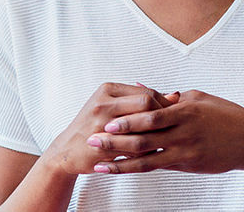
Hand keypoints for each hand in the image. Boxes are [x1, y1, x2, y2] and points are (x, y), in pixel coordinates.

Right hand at [40, 83, 177, 175]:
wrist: (67, 150)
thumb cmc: (94, 127)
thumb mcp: (114, 106)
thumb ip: (140, 100)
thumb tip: (176, 95)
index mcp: (107, 90)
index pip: (146, 92)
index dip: (165, 104)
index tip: (175, 115)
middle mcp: (103, 103)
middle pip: (146, 103)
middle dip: (164, 117)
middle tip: (175, 128)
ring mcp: (101, 124)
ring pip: (142, 125)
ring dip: (158, 134)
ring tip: (168, 140)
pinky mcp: (101, 144)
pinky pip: (134, 147)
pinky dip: (147, 151)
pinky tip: (154, 154)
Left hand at [88, 90, 243, 174]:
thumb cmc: (224, 114)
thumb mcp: (199, 98)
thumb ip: (170, 96)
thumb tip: (142, 88)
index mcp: (185, 110)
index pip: (151, 115)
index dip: (127, 119)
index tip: (106, 120)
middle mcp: (184, 132)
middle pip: (144, 138)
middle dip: (116, 140)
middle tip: (92, 141)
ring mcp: (186, 151)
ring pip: (148, 158)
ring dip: (121, 161)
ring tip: (99, 164)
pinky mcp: (189, 164)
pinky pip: (159, 167)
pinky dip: (138, 168)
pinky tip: (122, 169)